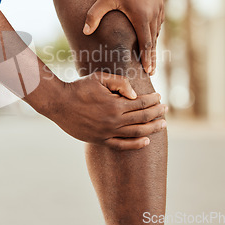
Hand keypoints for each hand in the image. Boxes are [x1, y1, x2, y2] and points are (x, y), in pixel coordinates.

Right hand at [45, 71, 166, 150]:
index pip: (141, 104)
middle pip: (142, 119)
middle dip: (156, 113)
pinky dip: (135, 144)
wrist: (58, 103)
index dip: (152, 101)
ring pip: (136, 133)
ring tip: (162, 125)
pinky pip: (121, 145)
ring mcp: (107, 132)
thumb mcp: (99, 78)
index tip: (159, 98)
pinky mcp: (99, 140)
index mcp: (115, 105)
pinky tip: (146, 141)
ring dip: (151, 128)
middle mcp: (113, 121)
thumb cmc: (79, 87)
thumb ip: (120, 83)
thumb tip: (135, 94)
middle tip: (165, 110)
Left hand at [82, 0, 165, 74]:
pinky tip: (151, 33)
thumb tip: (84, 31)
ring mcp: (159, 8)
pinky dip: (155, 30)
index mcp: (141, 17)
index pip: (146, 44)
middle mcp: (153, 15)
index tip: (149, 71)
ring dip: (153, 43)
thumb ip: (94, 15)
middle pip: (153, 41)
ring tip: (150, 55)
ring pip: (156, 30)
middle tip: (151, 71)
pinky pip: (158, 20)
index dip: (147, 59)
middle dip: (152, 56)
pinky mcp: (160, 0)